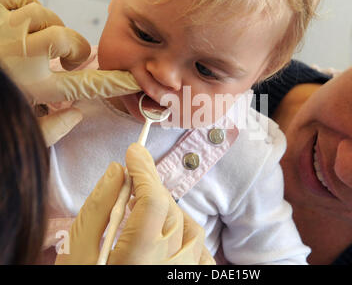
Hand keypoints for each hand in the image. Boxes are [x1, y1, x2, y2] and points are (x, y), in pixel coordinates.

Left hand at [0, 0, 139, 144]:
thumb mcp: (20, 128)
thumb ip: (53, 129)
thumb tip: (79, 116)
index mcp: (33, 88)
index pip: (87, 86)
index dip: (114, 82)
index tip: (131, 80)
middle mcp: (24, 55)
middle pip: (73, 42)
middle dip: (75, 50)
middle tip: (64, 60)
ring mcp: (7, 28)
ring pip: (50, 18)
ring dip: (50, 30)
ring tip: (35, 43)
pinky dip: (28, 7)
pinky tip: (20, 22)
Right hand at [55, 143, 214, 264]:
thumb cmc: (86, 280)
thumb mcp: (78, 251)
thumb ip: (97, 209)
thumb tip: (117, 172)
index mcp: (138, 255)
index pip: (152, 199)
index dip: (144, 170)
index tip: (135, 152)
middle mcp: (167, 264)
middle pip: (170, 210)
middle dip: (152, 189)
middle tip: (133, 183)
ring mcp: (181, 274)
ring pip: (191, 229)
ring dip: (172, 212)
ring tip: (149, 211)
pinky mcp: (186, 280)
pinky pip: (202, 253)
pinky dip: (189, 237)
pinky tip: (173, 237)